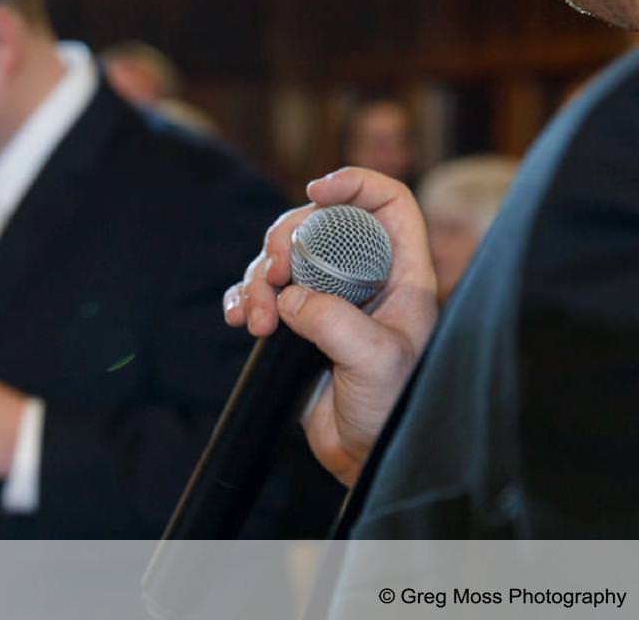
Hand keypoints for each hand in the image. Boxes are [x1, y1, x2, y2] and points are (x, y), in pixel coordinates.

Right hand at [222, 167, 437, 485]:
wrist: (364, 457)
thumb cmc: (393, 410)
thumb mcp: (376, 361)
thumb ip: (334, 322)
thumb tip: (289, 298)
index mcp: (400, 275)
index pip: (386, 204)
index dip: (355, 184)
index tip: (317, 190)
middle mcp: (362, 277)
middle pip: (318, 222)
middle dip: (286, 240)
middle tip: (276, 274)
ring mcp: (326, 297)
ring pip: (282, 256)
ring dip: (258, 280)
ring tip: (258, 322)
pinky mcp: (294, 321)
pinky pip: (259, 291)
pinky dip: (243, 299)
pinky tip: (240, 321)